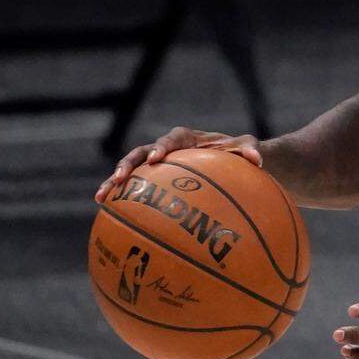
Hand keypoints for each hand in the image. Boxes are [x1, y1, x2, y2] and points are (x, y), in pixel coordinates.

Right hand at [95, 127, 262, 202]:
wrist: (236, 165)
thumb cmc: (242, 155)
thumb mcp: (249, 149)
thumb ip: (251, 149)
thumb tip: (257, 159)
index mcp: (188, 139)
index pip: (172, 139)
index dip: (161, 147)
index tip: (156, 160)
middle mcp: (169, 151)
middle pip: (141, 153)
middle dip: (127, 164)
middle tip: (117, 179)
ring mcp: (160, 168)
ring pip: (132, 171)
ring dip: (114, 182)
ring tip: (101, 198)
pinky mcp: (156, 184)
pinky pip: (137, 191)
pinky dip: (123, 202)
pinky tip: (111, 220)